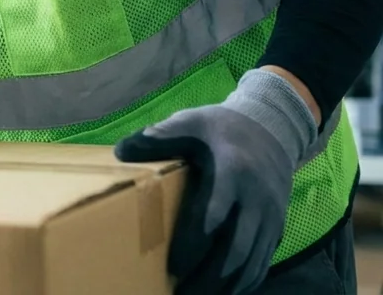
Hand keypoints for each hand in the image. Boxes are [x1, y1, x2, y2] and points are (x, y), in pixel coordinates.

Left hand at [114, 69, 318, 294]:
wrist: (272, 128)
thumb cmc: (221, 128)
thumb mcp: (190, 122)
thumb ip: (157, 137)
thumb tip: (121, 153)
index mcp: (232, 172)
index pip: (212, 217)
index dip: (192, 246)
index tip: (172, 267)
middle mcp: (256, 199)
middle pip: (234, 250)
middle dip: (208, 278)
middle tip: (181, 293)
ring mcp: (271, 216)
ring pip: (251, 262)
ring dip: (226, 286)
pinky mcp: (277, 226)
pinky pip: (264, 261)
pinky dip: (246, 281)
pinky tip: (224, 291)